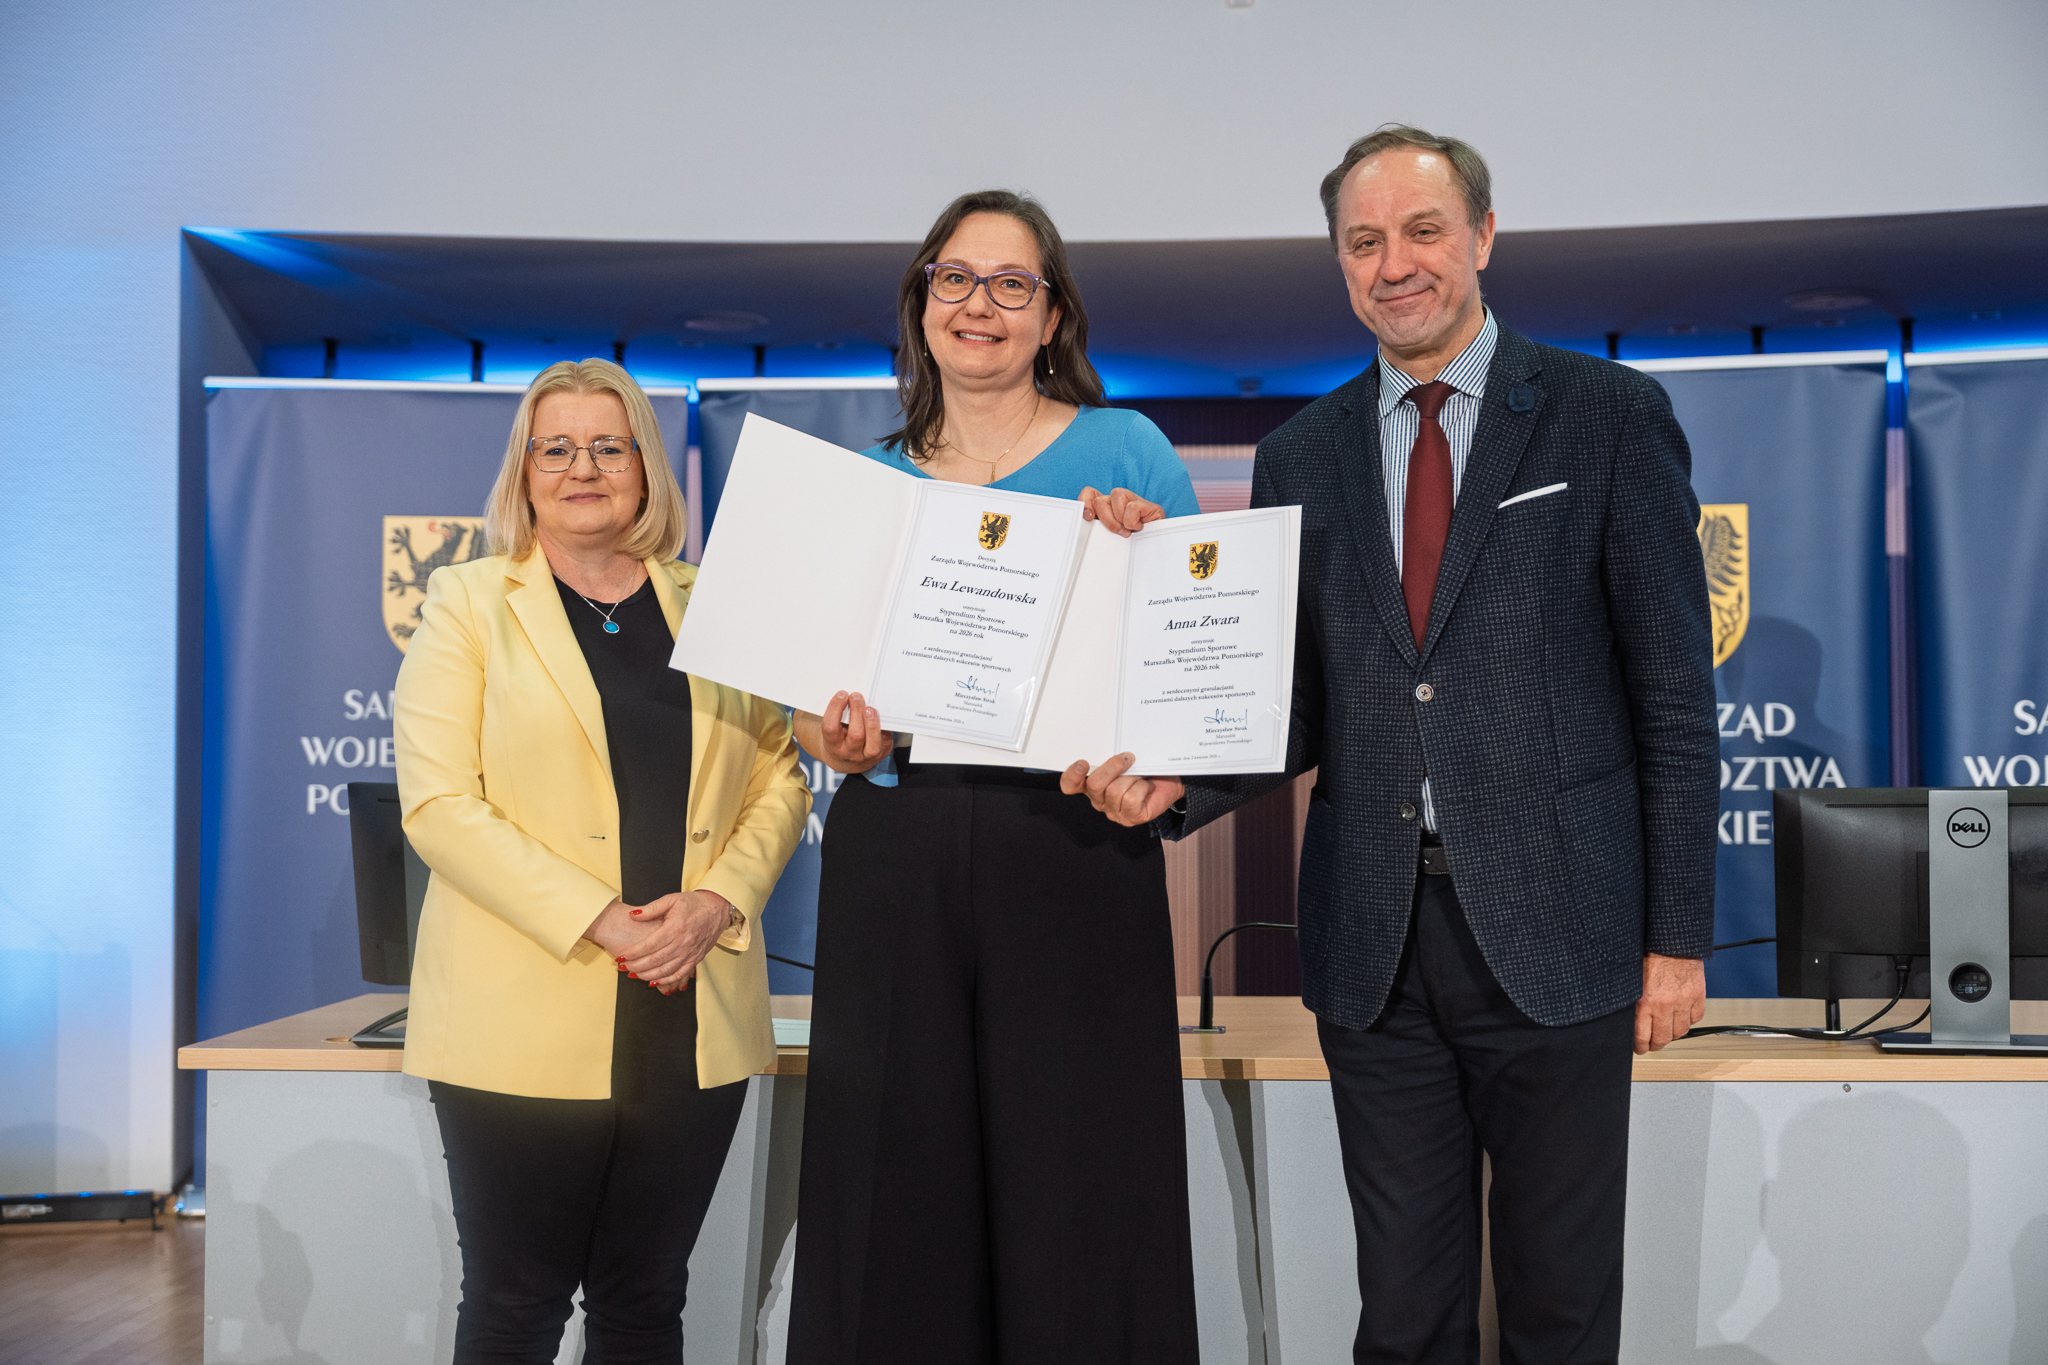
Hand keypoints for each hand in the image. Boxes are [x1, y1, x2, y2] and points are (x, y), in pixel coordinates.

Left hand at [610, 890, 735, 991]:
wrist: (718, 908)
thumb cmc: (694, 903)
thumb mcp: (671, 899)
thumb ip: (651, 909)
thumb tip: (632, 915)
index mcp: (675, 928)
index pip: (649, 945)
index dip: (633, 953)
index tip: (621, 957)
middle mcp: (683, 943)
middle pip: (655, 961)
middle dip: (636, 967)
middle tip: (623, 967)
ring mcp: (690, 953)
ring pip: (666, 971)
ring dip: (647, 976)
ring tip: (634, 975)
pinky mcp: (696, 959)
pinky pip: (679, 974)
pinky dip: (665, 980)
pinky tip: (653, 981)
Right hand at [793, 691, 895, 773]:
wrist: (846, 761)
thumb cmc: (838, 739)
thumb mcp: (833, 730)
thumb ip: (839, 716)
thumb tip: (850, 694)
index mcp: (832, 745)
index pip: (831, 728)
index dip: (836, 709)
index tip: (842, 694)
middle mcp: (849, 753)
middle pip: (856, 735)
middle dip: (857, 712)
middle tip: (857, 696)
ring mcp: (866, 756)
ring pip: (873, 743)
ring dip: (873, 723)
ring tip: (870, 708)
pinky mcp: (881, 753)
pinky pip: (885, 739)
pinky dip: (883, 726)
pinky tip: (879, 715)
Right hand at [1060, 752, 1184, 826]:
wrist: (1168, 782)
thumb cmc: (1144, 769)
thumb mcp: (1124, 759)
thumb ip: (1111, 756)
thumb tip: (1111, 748)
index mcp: (1091, 785)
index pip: (1070, 785)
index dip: (1072, 775)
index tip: (1083, 763)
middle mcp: (1099, 800)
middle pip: (1095, 785)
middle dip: (1113, 767)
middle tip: (1128, 758)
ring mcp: (1114, 811)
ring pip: (1115, 791)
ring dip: (1132, 777)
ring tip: (1141, 775)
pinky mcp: (1130, 817)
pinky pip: (1131, 799)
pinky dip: (1142, 788)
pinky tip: (1147, 787)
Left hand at [1078, 486, 1166, 536]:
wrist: (1156, 547)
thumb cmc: (1129, 544)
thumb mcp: (1107, 538)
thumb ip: (1095, 530)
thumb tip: (1082, 528)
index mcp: (1106, 507)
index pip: (1089, 493)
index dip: (1086, 503)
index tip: (1089, 518)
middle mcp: (1117, 500)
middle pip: (1100, 499)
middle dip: (1106, 519)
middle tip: (1117, 531)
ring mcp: (1132, 499)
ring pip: (1116, 495)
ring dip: (1119, 518)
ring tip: (1127, 530)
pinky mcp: (1147, 504)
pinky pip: (1131, 507)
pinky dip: (1132, 521)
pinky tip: (1139, 526)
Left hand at [1635, 953, 1706, 1053]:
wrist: (1671, 940)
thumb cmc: (1650, 955)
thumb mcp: (1632, 980)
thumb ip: (1633, 1001)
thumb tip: (1629, 1020)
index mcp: (1644, 1001)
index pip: (1641, 1036)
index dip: (1640, 1046)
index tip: (1639, 1048)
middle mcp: (1664, 1005)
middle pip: (1662, 1038)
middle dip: (1656, 1044)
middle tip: (1652, 1044)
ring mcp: (1683, 1002)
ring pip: (1680, 1032)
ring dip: (1673, 1034)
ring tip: (1666, 1031)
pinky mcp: (1697, 996)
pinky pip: (1695, 1018)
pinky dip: (1689, 1020)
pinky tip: (1681, 1017)